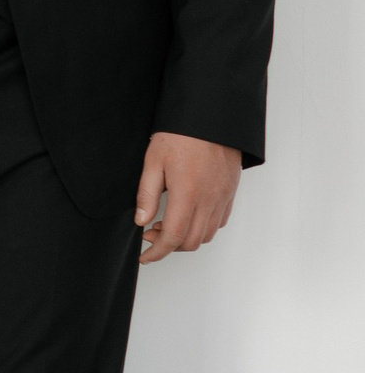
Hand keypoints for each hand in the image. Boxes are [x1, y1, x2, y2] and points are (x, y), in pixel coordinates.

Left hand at [134, 133, 241, 262]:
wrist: (212, 116)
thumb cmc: (182, 133)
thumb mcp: (154, 160)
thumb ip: (147, 193)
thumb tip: (141, 221)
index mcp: (187, 193)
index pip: (173, 237)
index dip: (157, 252)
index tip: (144, 256)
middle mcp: (209, 200)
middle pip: (191, 242)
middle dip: (168, 246)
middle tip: (150, 234)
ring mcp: (222, 197)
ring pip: (206, 234)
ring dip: (186, 238)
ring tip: (166, 223)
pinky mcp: (230, 192)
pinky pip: (219, 221)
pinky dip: (202, 227)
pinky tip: (188, 215)